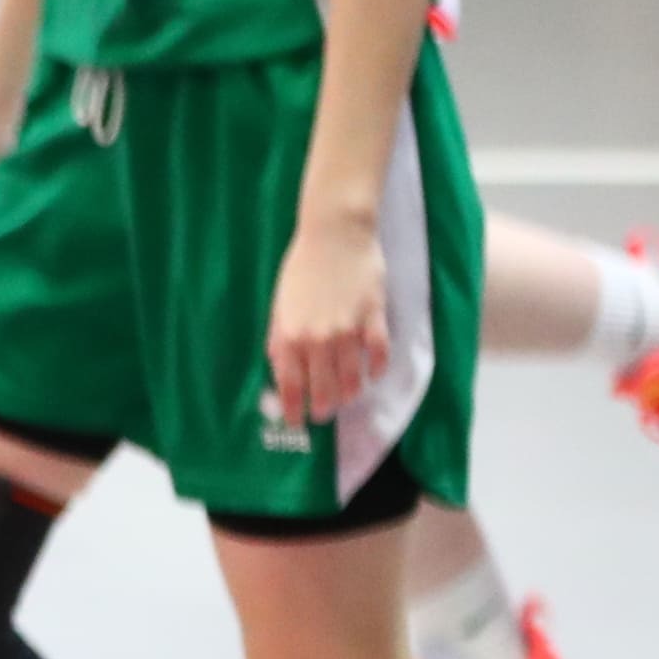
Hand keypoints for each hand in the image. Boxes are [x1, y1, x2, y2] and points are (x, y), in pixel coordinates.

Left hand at [266, 212, 390, 433]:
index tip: (297, 423)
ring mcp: (349, 329)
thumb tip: (281, 372)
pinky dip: (377, 368)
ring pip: (353, 377)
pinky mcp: (374, 317)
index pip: (292, 386)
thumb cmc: (301, 271)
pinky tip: (373, 374)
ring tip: (347, 398)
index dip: (295, 409)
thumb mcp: (279, 307)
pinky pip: (379, 354)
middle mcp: (319, 339)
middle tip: (324, 414)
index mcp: (291, 337)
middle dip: (323, 406)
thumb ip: (280, 341)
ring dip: (350, 393)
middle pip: (323, 388)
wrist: (334, 235)